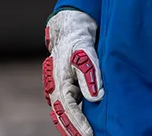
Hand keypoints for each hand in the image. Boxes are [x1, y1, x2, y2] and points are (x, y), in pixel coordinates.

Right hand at [42, 9, 103, 135]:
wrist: (70, 26)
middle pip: (63, 116)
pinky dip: (75, 117)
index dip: (78, 124)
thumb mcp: (86, 52)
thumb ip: (89, 74)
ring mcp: (58, 88)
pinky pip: (68, 107)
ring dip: (73, 126)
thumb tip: (96, 97)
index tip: (90, 134)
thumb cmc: (78, 38)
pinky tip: (85, 123)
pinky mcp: (65, 87)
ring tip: (87, 135)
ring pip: (64, 114)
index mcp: (58, 81)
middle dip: (74, 131)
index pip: (68, 109)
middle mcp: (55, 88)